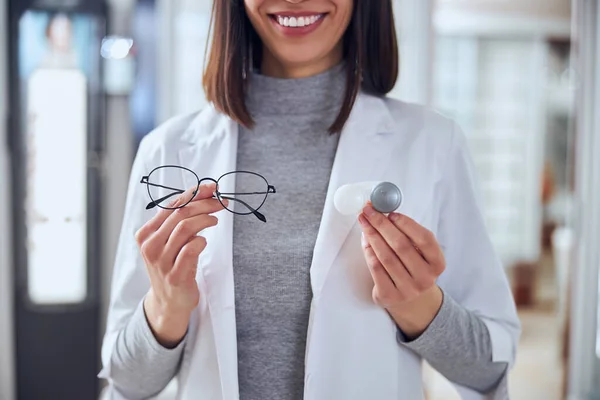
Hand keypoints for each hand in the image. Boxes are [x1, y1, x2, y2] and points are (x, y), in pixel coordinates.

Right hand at [135, 183, 226, 346]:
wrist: (169, 301)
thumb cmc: (173, 265)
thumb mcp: (171, 241)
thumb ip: (181, 220)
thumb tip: (205, 192)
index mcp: (146, 233)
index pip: (171, 205)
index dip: (193, 193)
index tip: (211, 187)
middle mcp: (150, 246)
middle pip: (179, 214)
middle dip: (203, 203)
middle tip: (221, 202)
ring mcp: (161, 262)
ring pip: (184, 228)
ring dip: (205, 219)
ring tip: (215, 220)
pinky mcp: (175, 275)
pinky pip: (190, 250)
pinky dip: (201, 241)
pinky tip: (205, 241)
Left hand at [358, 204, 444, 338]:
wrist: (412, 300)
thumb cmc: (413, 267)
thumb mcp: (420, 252)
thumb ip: (408, 233)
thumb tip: (382, 211)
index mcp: (437, 263)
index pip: (424, 239)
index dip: (407, 223)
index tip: (390, 212)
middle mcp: (425, 278)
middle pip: (401, 246)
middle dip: (382, 225)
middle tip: (369, 211)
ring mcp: (408, 289)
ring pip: (386, 257)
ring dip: (372, 235)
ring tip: (364, 222)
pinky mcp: (390, 296)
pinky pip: (376, 269)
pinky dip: (369, 251)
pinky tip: (365, 240)